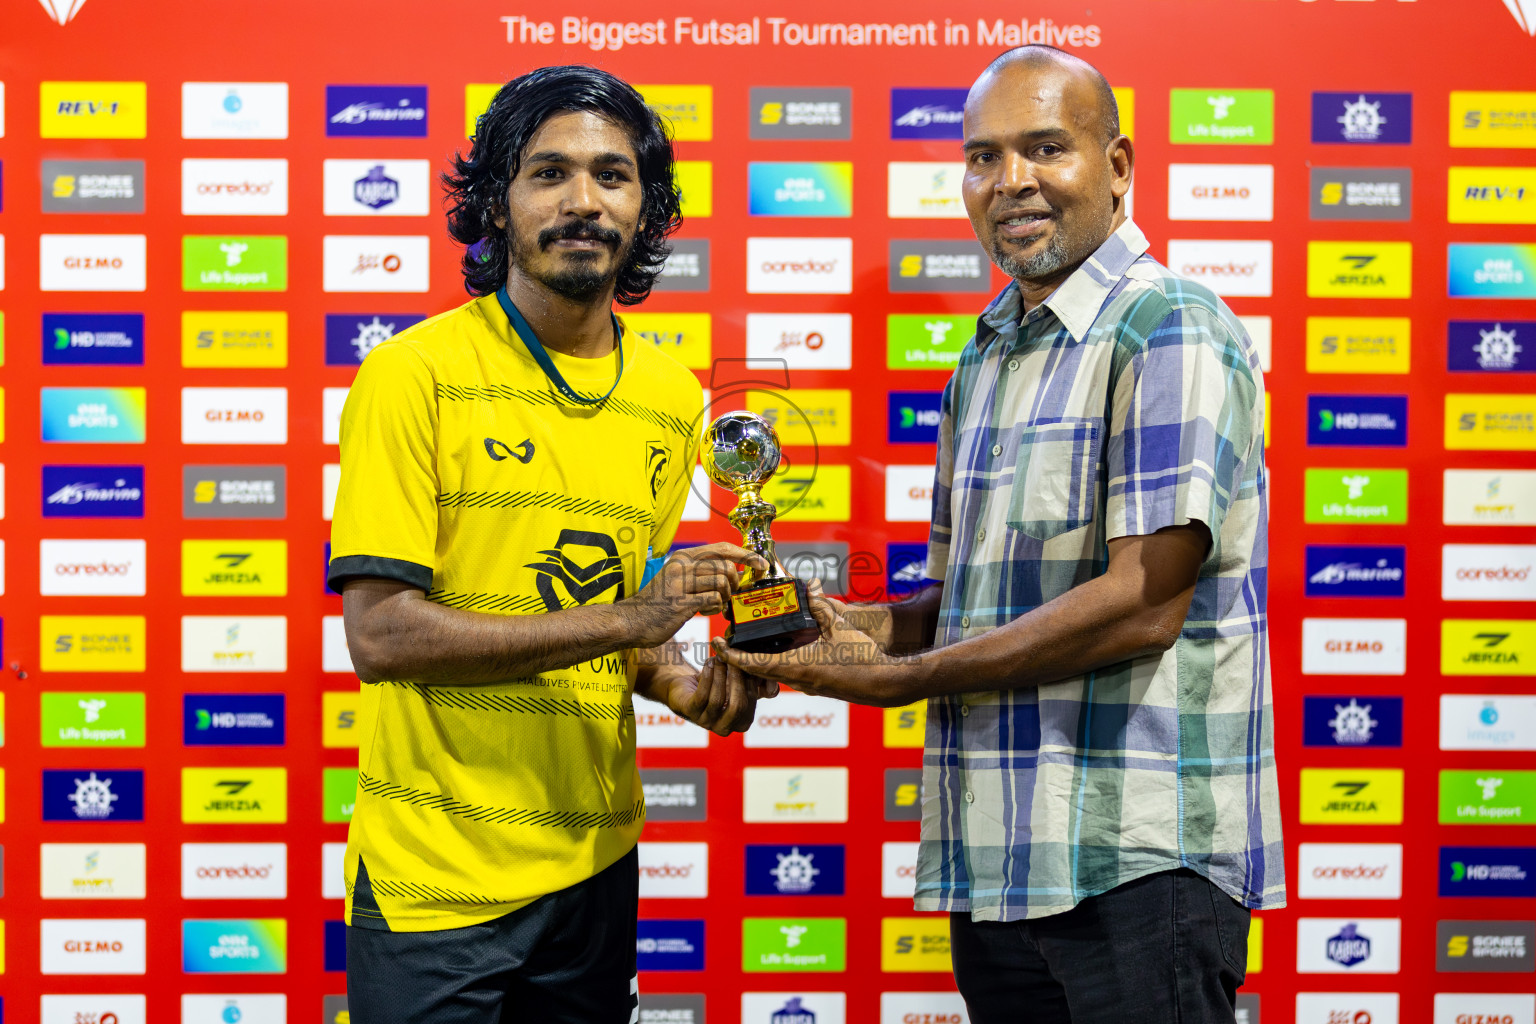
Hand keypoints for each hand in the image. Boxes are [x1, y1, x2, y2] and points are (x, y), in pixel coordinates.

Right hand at [616, 542, 767, 648]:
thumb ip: (704, 574)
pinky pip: (712, 600)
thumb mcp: (679, 580)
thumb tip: (736, 573)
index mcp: (683, 557)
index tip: (761, 564)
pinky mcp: (680, 603)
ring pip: (721, 583)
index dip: (746, 555)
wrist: (631, 621)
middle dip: (734, 584)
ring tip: (713, 605)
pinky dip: (715, 608)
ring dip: (724, 598)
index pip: (723, 548)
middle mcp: (681, 566)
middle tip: (727, 596)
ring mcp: (680, 584)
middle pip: (726, 567)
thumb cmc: (659, 603)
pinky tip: (706, 611)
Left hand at [664, 654, 773, 735]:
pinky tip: (709, 663)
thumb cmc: (720, 684)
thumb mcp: (743, 683)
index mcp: (741, 722)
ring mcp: (706, 722)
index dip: (751, 682)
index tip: (748, 661)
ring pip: (718, 700)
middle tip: (735, 658)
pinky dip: (708, 677)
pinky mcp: (690, 711)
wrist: (689, 685)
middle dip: (737, 679)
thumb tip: (773, 689)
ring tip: (720, 657)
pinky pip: (701, 696)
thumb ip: (760, 684)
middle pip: (737, 706)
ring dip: (720, 674)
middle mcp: (724, 727)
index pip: (751, 704)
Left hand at [711, 581, 920, 707]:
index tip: (717, 644)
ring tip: (749, 642)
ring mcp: (804, 685)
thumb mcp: (840, 627)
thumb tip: (809, 587)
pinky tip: (779, 648)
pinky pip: (786, 675)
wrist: (883, 684)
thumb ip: (822, 606)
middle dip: (740, 657)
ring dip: (757, 662)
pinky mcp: (814, 685)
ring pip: (771, 675)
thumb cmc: (863, 659)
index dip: (731, 656)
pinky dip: (775, 664)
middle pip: (757, 671)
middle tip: (729, 639)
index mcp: (796, 667)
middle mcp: (796, 680)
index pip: (752, 665)